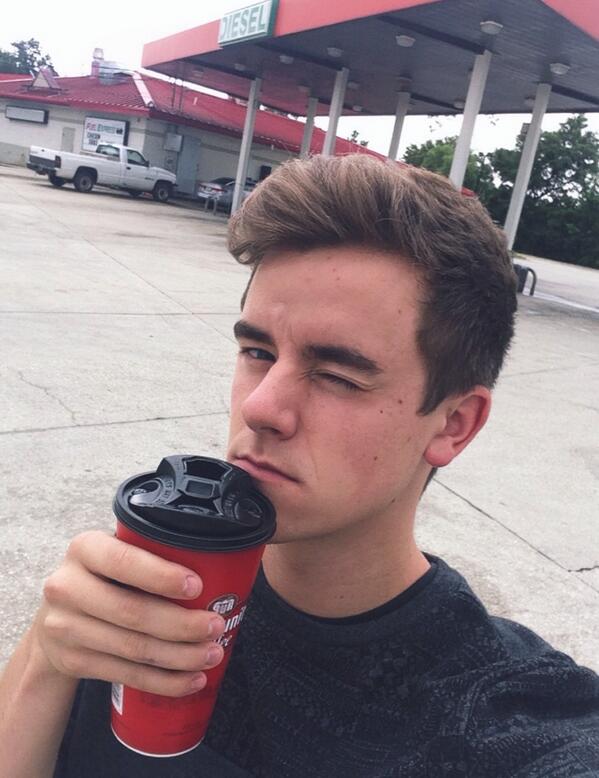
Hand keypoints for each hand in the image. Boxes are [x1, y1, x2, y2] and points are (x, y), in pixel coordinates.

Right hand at [33, 531, 225, 696]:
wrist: (55, 619)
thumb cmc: (103, 577)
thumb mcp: (115, 552)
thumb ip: (149, 552)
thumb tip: (217, 563)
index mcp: (84, 549)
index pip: (124, 561)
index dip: (161, 576)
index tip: (197, 586)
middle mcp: (67, 586)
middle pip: (132, 611)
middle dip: (181, 623)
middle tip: (215, 625)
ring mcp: (65, 627)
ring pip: (133, 648)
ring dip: (179, 656)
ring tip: (212, 654)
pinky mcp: (73, 661)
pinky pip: (126, 674)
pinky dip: (164, 681)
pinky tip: (191, 679)